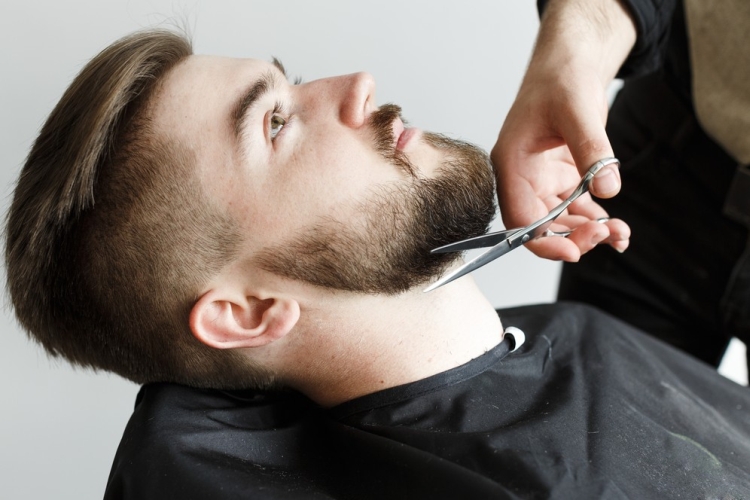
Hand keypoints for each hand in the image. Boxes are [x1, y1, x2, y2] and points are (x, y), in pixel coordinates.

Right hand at [491, 0, 635, 261]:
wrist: (570, 64)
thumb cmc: (561, 80)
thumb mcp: (577, 110)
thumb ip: (592, 151)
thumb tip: (608, 190)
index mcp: (511, 165)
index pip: (519, 218)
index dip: (542, 241)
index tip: (574, 251)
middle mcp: (523, 179)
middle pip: (541, 228)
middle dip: (573, 238)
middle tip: (607, 235)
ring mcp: (542, 182)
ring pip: (561, 224)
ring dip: (588, 234)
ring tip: (620, 234)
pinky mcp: (562, 180)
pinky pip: (577, 211)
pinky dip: (597, 222)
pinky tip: (618, 228)